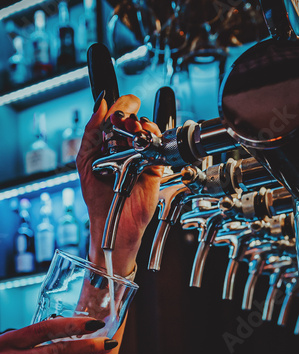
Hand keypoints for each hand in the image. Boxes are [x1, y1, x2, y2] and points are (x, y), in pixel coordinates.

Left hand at [77, 94, 162, 275]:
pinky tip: (146, 141)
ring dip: (143, 126)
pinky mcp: (155, 167)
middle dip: (130, 116)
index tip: (122, 105)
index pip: (116, 116)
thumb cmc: (98, 198)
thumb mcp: (85, 161)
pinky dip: (155, 139)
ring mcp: (142, 157)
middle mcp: (127, 149)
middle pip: (134, 120)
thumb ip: (90, 132)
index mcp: (109, 145)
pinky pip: (159, 147)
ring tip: (134, 133)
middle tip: (125, 123)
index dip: (120, 106)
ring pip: (149, 130)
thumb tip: (100, 105)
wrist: (112, 221)